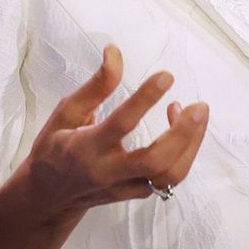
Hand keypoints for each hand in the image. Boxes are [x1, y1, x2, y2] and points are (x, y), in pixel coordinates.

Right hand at [19, 42, 210, 218]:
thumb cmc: (55, 148)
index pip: (121, 124)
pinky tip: (182, 130)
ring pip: (168, 176)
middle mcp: (107, 171)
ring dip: (191, 146)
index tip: (166, 76)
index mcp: (85, 148)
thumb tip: (115, 52)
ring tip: (197, 114)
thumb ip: (96, 85)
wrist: (48, 196)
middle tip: (200, 106)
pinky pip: (168, 180)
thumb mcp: (67, 112)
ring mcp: (123, 187)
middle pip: (155, 160)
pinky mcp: (135, 194)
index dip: (145, 99)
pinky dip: (183, 154)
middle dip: (183, 133)